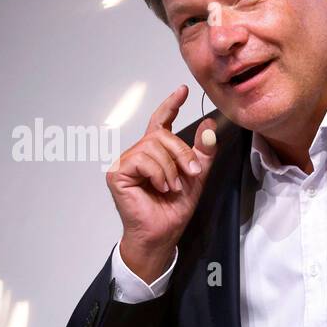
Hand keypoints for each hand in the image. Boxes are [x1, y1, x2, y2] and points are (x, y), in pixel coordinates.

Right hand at [106, 85, 217, 275]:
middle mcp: (138, 154)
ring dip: (170, 168)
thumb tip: (208, 126)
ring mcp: (126, 162)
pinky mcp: (118, 173)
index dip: (170, 105)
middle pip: (162, 135)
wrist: (162, 235)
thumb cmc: (172, 210)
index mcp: (155, 153)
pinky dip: (157, 173)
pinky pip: (142, 160)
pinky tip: (160, 187)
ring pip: (153, 146)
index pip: (161, 122)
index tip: (181, 91)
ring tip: (172, 187)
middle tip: (192, 174)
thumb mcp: (196, 177)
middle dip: (181, 153)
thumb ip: (202, 152)